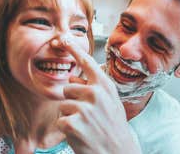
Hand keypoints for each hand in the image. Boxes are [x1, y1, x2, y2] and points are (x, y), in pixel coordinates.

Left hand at [56, 39, 141, 153]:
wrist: (118, 152)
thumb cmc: (113, 127)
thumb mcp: (110, 103)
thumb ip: (94, 88)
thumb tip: (72, 78)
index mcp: (105, 86)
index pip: (86, 62)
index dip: (73, 49)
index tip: (63, 38)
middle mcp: (95, 93)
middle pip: (68, 88)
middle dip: (73, 101)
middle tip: (88, 116)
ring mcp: (84, 109)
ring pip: (63, 104)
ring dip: (70, 115)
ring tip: (86, 125)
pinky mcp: (73, 124)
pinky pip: (60, 120)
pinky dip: (67, 129)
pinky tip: (81, 134)